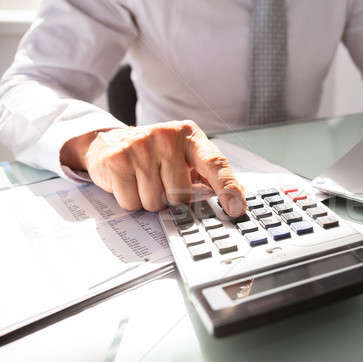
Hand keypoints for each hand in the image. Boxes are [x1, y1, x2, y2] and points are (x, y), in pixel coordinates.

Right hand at [60, 120, 246, 215]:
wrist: (111, 142)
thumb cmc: (155, 155)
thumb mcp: (185, 158)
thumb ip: (208, 177)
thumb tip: (234, 202)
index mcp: (190, 137)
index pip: (215, 164)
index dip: (227, 188)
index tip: (237, 208)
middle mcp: (167, 137)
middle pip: (181, 194)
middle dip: (171, 199)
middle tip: (161, 182)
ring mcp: (141, 145)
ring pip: (155, 202)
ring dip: (149, 201)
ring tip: (143, 180)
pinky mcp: (117, 158)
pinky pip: (131, 202)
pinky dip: (130, 200)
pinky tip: (128, 182)